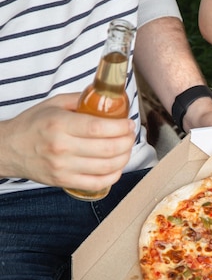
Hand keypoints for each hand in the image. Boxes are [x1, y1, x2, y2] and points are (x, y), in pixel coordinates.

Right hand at [0, 94, 135, 189]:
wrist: (7, 149)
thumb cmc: (32, 124)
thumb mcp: (53, 104)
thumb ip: (81, 99)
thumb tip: (108, 96)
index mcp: (60, 124)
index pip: (98, 128)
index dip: (121, 127)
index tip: (129, 123)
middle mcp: (62, 147)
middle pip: (108, 148)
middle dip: (128, 141)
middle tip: (131, 135)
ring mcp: (63, 167)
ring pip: (107, 167)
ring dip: (125, 157)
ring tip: (126, 148)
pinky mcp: (64, 181)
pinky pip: (98, 183)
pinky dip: (114, 176)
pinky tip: (117, 166)